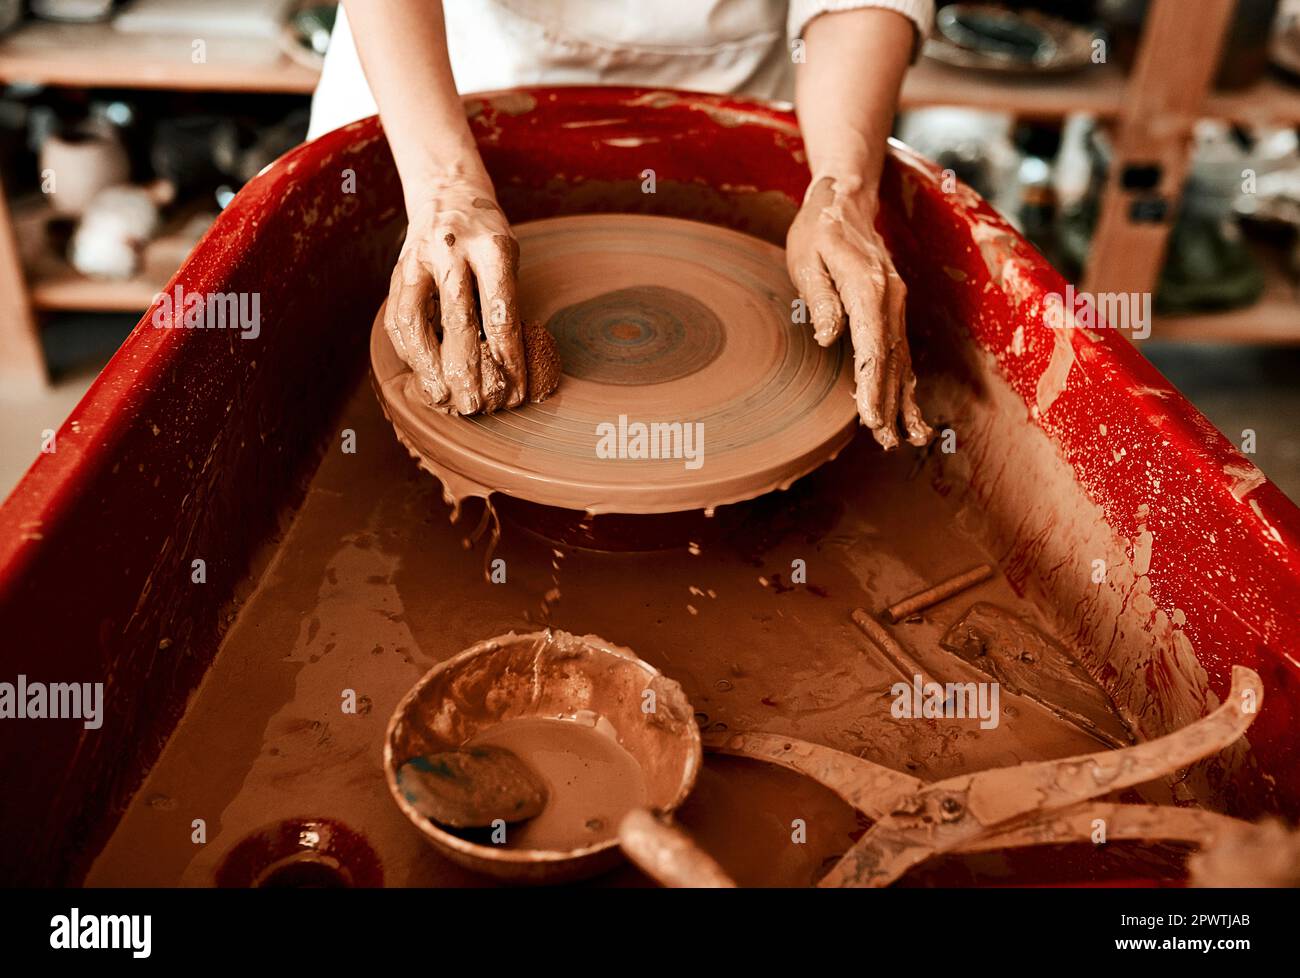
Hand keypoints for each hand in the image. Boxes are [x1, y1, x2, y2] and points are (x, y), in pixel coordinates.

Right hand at [384, 176, 524, 413]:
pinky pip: (397, 318)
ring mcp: (419, 259)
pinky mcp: (398, 271)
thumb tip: (507, 369)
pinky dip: (409, 352)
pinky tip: (423, 374)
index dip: (507, 357)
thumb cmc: (486, 236)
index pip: (500, 311)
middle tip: (475, 405)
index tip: (515, 390)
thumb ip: (504, 304)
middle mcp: (452, 249)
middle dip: (466, 370)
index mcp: (492, 246)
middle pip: (457, 318)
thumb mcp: (508, 259)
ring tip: (441, 397)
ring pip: (415, 320)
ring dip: (426, 367)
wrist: (448, 193)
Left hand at [786, 176, 931, 449]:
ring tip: (909, 437)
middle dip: (891, 405)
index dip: (873, 386)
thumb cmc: (818, 230)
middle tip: (889, 442)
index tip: (871, 419)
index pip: (872, 347)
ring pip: (902, 360)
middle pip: (892, 361)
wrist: (845, 200)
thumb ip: (820, 298)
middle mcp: (890, 299)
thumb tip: (829, 336)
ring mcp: (896, 304)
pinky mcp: (893, 307)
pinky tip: (909, 408)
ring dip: (904, 400)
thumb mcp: (807, 257)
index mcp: (868, 288)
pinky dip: (906, 381)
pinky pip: (901, 350)